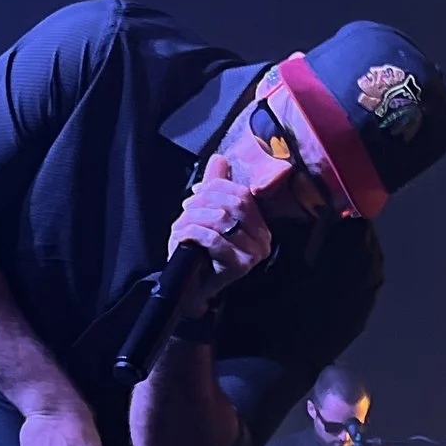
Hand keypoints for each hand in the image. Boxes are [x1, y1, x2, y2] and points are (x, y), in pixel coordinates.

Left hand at [169, 154, 272, 305]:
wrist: (190, 287)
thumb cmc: (200, 250)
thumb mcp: (206, 214)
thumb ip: (215, 186)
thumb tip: (219, 158)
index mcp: (259, 224)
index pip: (242, 193)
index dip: (215, 187)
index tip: (195, 196)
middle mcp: (263, 239)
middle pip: (235, 203)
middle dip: (204, 201)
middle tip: (187, 210)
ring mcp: (253, 254)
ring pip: (222, 219)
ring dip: (194, 218)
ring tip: (182, 225)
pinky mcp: (239, 267)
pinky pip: (214, 238)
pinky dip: (193, 233)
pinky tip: (183, 236)